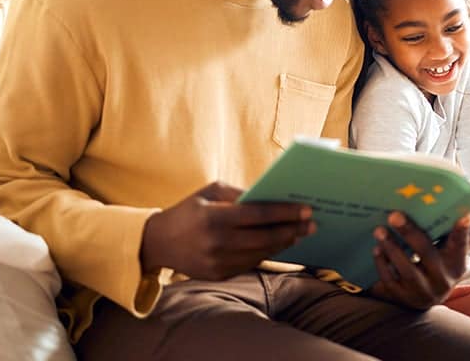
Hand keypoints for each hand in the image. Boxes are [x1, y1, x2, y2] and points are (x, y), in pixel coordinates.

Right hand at [140, 181, 315, 279]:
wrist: (158, 243)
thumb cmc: (189, 211)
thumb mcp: (209, 193)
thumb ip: (239, 194)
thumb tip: (272, 197)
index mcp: (214, 218)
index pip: (258, 215)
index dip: (285, 213)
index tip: (306, 209)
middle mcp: (216, 243)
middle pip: (265, 238)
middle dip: (292, 230)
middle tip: (312, 224)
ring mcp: (218, 263)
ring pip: (261, 254)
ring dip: (283, 243)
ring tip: (299, 233)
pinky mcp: (219, 276)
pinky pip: (250, 264)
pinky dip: (267, 253)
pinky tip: (279, 244)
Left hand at [368, 203, 469, 309]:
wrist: (424, 297)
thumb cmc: (447, 260)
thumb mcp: (465, 247)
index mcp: (458, 262)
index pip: (462, 244)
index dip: (463, 230)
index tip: (463, 213)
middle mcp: (443, 277)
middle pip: (426, 252)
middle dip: (410, 232)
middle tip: (393, 214)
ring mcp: (422, 289)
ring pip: (405, 267)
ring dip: (391, 247)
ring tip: (379, 229)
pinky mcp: (403, 296)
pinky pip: (390, 278)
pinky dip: (382, 262)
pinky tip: (376, 248)